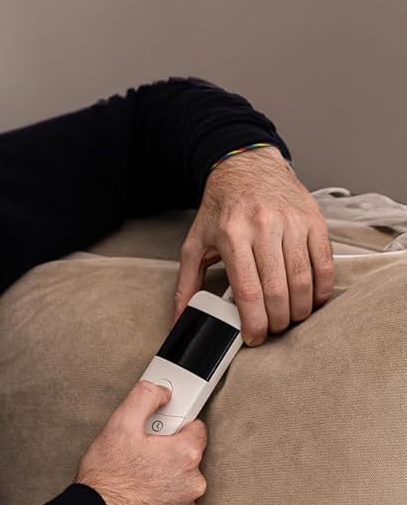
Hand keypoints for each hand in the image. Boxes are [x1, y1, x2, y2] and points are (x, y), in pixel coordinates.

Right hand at [76, 381, 207, 504]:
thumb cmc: (107, 481)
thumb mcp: (119, 426)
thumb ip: (144, 397)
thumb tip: (161, 392)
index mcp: (186, 453)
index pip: (195, 425)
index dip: (171, 424)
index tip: (154, 430)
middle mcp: (193, 480)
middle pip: (186, 452)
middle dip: (165, 450)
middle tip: (136, 454)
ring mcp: (185, 503)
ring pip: (178, 476)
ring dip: (162, 472)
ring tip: (133, 476)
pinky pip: (171, 497)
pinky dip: (158, 493)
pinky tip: (136, 492)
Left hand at [173, 146, 334, 345]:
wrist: (247, 166)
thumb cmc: (221, 209)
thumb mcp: (195, 244)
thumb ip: (186, 285)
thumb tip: (181, 321)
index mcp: (233, 236)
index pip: (248, 292)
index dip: (254, 323)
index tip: (254, 338)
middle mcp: (264, 227)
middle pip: (277, 291)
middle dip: (276, 321)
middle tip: (272, 329)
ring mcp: (292, 222)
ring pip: (302, 281)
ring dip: (299, 310)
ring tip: (289, 318)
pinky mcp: (313, 220)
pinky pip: (324, 263)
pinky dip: (320, 289)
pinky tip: (310, 299)